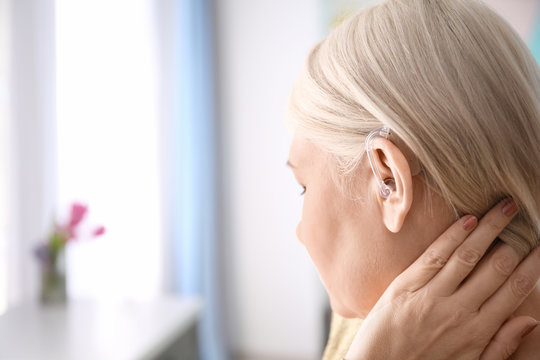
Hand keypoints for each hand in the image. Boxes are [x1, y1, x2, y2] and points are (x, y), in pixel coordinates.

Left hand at [346, 199, 539, 359]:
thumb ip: (501, 344)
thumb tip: (530, 319)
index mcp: (478, 330)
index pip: (514, 290)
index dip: (531, 265)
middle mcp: (459, 310)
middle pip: (496, 267)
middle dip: (513, 239)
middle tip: (522, 216)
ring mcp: (431, 296)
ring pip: (468, 255)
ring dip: (489, 227)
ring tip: (504, 206)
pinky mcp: (406, 286)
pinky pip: (434, 255)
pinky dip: (453, 236)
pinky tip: (468, 219)